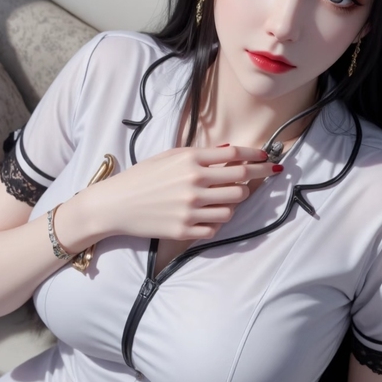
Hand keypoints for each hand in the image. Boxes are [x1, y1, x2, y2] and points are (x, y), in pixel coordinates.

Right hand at [86, 144, 281, 241]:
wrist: (114, 204)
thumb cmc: (141, 177)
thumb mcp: (168, 157)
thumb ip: (200, 154)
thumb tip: (229, 151)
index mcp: (190, 161)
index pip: (235, 156)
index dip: (256, 156)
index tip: (267, 158)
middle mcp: (193, 184)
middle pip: (241, 183)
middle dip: (252, 181)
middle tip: (252, 181)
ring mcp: (190, 209)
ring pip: (232, 208)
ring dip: (233, 203)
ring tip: (223, 199)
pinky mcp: (185, 230)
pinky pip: (216, 228)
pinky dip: (217, 222)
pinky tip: (208, 215)